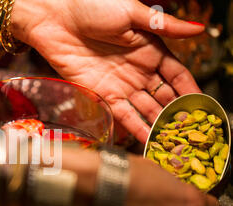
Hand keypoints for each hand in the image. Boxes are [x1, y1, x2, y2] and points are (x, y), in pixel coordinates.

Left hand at [11, 0, 204, 142]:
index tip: (201, 108)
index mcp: (150, 49)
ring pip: (144, 110)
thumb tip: (197, 29)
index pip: (177, 76)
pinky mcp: (100, 94)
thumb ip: (164, 25)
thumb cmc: (91, 5)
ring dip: (157, 126)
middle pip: (162, 97)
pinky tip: (146, 140)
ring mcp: (119, 84)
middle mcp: (137, 70)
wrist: (54, 17)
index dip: (189, 92)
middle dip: (175, 114)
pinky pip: (121, 115)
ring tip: (170, 143)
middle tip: (187, 132)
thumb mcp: (132, 12)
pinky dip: (134, 128)